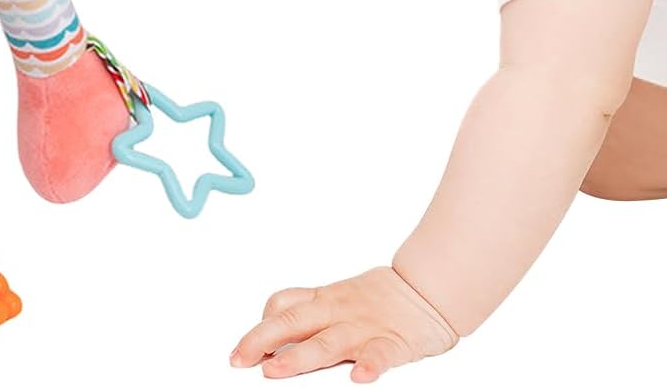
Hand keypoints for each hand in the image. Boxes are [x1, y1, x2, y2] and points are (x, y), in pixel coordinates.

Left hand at [230, 266, 459, 381]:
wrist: (428, 289)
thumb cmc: (380, 298)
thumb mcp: (337, 296)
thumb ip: (309, 310)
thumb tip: (271, 327)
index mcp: (325, 300)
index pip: (284, 306)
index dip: (259, 326)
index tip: (239, 349)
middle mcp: (339, 312)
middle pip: (294, 323)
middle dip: (262, 341)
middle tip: (239, 360)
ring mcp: (364, 327)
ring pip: (328, 342)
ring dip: (300, 356)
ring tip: (276, 370)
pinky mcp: (394, 342)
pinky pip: (380, 354)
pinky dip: (370, 365)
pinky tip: (359, 377)